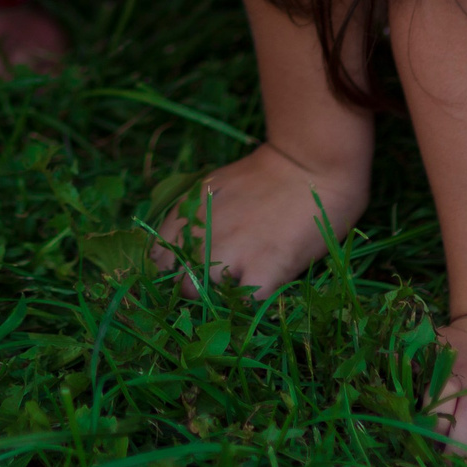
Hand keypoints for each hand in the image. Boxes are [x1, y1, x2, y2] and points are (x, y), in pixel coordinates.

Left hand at [154, 140, 369, 297]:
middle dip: (193, 290)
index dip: (170, 274)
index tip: (186, 278)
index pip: (157, 258)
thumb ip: (194, 216)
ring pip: (199, 295)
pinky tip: (262, 288)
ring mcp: (232, 252)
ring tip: (239, 289)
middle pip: (176, 282)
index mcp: (187, 213)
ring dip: (216, 298)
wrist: (309, 164)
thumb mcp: (214, 186)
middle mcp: (202, 235)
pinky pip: (244, 302)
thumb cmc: (266, 175)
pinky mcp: (265, 268)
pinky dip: (250, 302)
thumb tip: (185, 250)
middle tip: (218, 287)